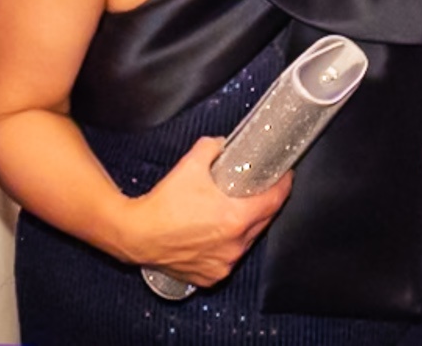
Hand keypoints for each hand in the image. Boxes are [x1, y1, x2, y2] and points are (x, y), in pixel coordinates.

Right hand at [118, 136, 291, 290]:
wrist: (137, 234)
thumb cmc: (163, 204)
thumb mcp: (191, 164)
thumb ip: (212, 148)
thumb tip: (222, 145)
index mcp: (236, 218)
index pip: (275, 200)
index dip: (283, 184)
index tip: (285, 176)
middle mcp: (234, 245)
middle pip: (264, 221)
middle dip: (263, 204)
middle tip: (255, 189)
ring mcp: (224, 263)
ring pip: (247, 241)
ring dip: (244, 226)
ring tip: (230, 211)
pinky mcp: (211, 275)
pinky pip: (228, 258)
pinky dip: (226, 246)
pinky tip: (215, 234)